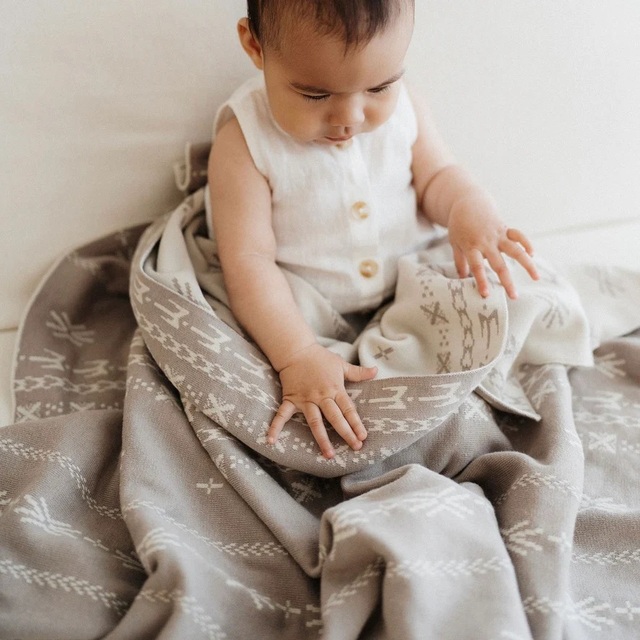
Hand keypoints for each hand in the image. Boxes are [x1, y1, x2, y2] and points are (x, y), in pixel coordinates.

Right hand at [268, 344, 376, 458]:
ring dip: (321, 438)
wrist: (296, 350)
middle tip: (355, 448)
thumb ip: (358, 372)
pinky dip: (275, 427)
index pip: (348, 409)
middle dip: (346, 433)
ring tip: (328, 455)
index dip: (356, 423)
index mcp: (335, 389)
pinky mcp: (290, 399)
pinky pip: (282, 415)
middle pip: (335, 417)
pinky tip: (271, 441)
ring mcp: (305, 399)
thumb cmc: (320, 358)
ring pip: (314, 422)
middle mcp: (321, 396)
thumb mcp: (341, 364)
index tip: (363, 436)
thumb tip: (376, 370)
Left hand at [447, 191, 538, 297]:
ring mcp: (498, 235)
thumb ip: (460, 261)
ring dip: (527, 264)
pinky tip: (533, 255)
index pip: (476, 267)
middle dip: (507, 281)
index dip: (481, 281)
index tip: (486, 295)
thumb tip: (462, 278)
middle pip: (498, 263)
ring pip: (516, 250)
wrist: (468, 202)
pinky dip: (527, 244)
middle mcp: (487, 242)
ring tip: (536, 277)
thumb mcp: (454, 243)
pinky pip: (519, 235)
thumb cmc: (459, 226)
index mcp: (471, 246)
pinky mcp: (505, 228)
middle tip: (513, 296)